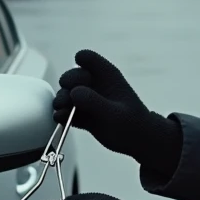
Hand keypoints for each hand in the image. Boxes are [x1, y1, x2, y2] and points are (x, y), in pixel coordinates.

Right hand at [53, 49, 181, 172]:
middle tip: (69, 99)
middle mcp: (95, 85)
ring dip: (61, 101)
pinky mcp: (82, 115)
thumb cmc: (132, 124)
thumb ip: (94, 102)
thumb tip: (74, 92)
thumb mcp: (114, 113)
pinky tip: (62, 119)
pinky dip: (62, 115)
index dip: (80, 64)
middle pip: (71, 76)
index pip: (87, 58)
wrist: (138, 142)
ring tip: (63, 110)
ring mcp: (88, 100)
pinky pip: (66, 112)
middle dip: (67, 85)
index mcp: (107, 75)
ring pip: (66, 94)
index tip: (83, 79)